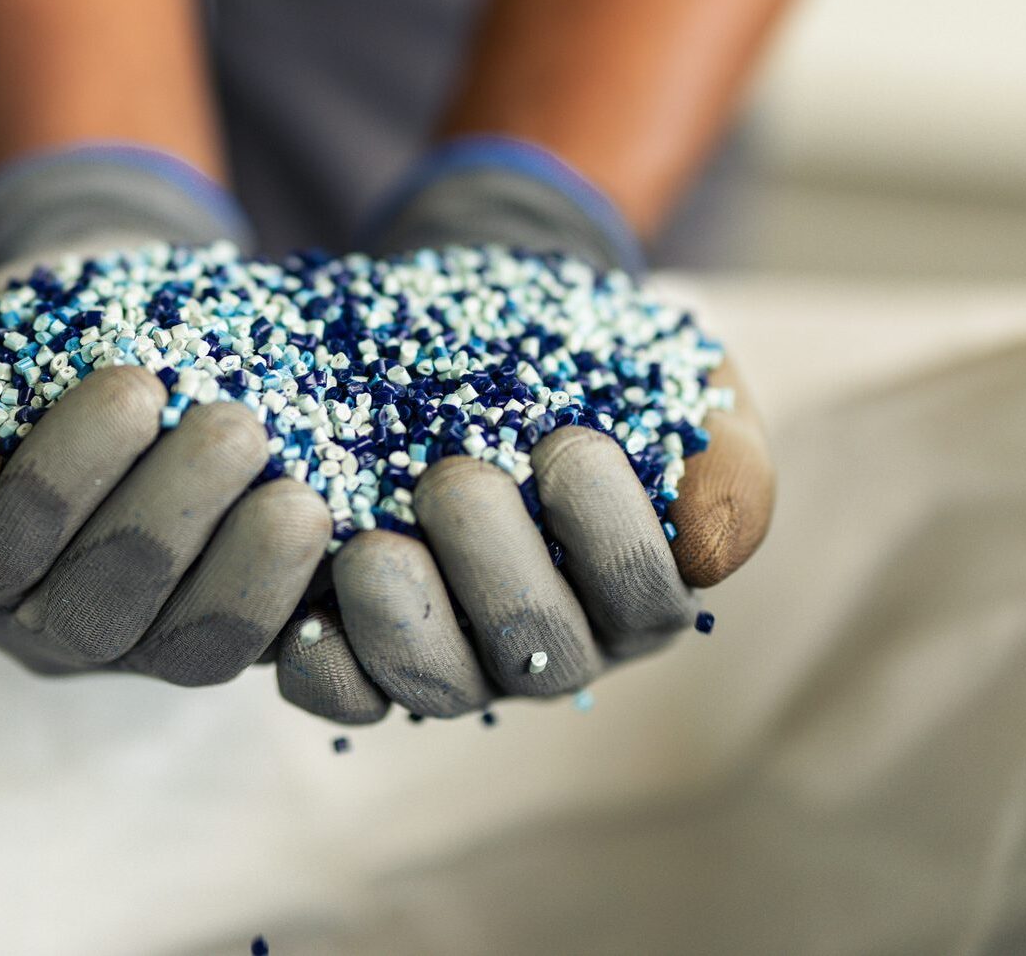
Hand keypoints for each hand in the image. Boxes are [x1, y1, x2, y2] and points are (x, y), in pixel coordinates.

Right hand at [0, 146, 330, 682]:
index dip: (66, 475)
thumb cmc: (35, 329)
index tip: (136, 382)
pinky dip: (305, 603)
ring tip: (303, 498)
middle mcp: (42, 622)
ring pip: (188, 649)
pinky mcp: (223, 633)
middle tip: (239, 426)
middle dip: (171, 519)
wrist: (131, 326)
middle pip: (98, 609)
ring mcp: (141, 641)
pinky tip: (346, 536)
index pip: (3, 546)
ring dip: (250, 576)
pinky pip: (266, 652)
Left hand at [273, 138, 774, 722]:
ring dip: (402, 620)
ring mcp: (458, 649)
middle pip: (535, 647)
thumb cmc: (596, 365)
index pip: (641, 596)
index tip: (570, 443)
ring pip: (439, 679)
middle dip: (496, 566)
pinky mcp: (366, 646)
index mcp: (634, 588)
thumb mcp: (674, 386)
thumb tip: (712, 544)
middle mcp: (550, 639)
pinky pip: (346, 691)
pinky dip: (325, 662)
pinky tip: (306, 609)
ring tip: (369, 548)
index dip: (611, 534)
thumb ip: (719, 459)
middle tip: (454, 477)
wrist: (488, 333)